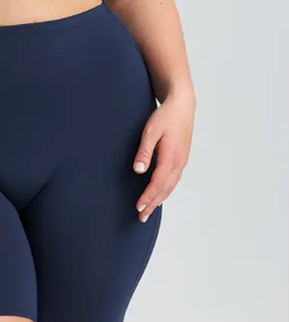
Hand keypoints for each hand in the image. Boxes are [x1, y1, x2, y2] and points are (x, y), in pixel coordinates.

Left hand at [132, 93, 195, 221]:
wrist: (182, 105)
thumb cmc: (166, 116)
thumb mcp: (151, 132)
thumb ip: (144, 152)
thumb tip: (138, 171)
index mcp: (171, 158)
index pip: (158, 184)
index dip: (148, 197)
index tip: (138, 207)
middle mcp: (179, 163)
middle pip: (165, 189)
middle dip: (153, 204)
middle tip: (142, 216)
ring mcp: (182, 161)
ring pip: (171, 186)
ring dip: (160, 199)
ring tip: (149, 209)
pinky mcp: (182, 158)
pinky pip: (174, 179)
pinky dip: (166, 190)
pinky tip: (161, 192)